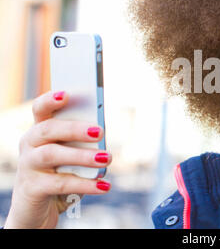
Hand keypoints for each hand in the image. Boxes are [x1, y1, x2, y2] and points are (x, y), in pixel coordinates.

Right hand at [3, 91, 111, 228]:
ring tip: (107, 158)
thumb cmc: (59, 173)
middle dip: (74, 128)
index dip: (50, 100)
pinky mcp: (32, 188)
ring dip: (82, 156)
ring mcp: (28, 166)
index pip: (40, 109)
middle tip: (100, 131)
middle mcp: (30, 145)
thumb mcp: (71, 156)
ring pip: (52, 155)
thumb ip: (82, 142)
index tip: (67, 94)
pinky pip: (60, 183)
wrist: (39, 209)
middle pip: (48, 129)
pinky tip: (104, 185)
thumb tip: (101, 133)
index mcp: (40, 130)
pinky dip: (85, 184)